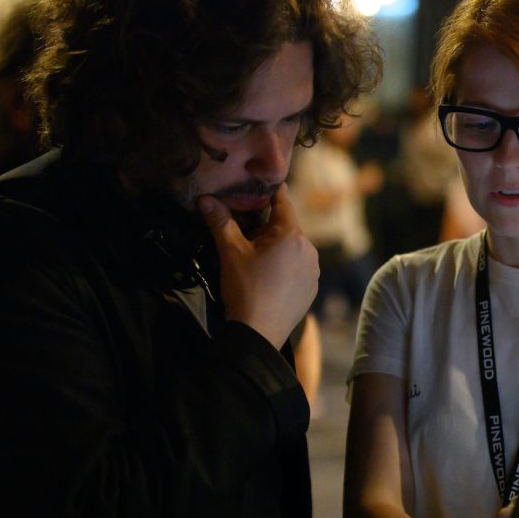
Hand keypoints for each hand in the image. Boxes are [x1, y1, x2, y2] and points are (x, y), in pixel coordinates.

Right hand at [198, 183, 318, 348]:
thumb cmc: (245, 289)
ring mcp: (314, 271)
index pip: (283, 203)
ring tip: (255, 259)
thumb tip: (204, 198)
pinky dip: (285, 266)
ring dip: (276, 248)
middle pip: (286, 227)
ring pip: (293, 248)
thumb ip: (220, 222)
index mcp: (292, 235)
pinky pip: (298, 268)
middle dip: (267, 227)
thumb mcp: (230, 253)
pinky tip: (267, 277)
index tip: (265, 184)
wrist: (258, 334)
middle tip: (246, 233)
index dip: (272, 192)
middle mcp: (309, 250)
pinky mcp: (312, 288)